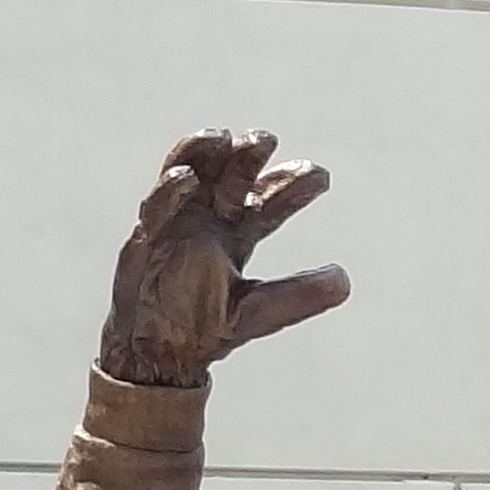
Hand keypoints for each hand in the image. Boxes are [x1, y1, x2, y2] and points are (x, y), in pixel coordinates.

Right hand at [99, 129, 346, 386]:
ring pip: (189, 178)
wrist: (157, 351)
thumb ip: (298, 296)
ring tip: (221, 137)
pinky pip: (156, 210)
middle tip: (267, 139)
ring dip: (202, 155)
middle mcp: (207, 222)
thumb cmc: (205, 327)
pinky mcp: (145, 240)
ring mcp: (174, 225)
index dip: (291, 186)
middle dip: (247, 158)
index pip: (267, 203)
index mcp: (237, 236)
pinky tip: (185, 179)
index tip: (321, 176)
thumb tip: (344, 281)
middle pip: (230, 179)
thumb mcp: (258, 312)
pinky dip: (169, 193)